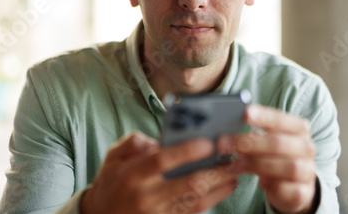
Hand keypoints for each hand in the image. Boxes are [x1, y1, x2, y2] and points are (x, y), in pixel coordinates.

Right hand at [81, 131, 238, 213]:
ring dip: (219, 186)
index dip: (186, 151)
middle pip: (187, 184)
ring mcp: (157, 213)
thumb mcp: (113, 156)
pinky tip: (225, 186)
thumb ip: (133, 142)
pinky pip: (193, 213)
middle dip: (214, 171)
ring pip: (196, 201)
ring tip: (235, 170)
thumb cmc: (111, 181)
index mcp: (132, 174)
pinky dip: (213, 199)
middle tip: (233, 157)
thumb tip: (157, 140)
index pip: (162, 161)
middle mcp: (146, 196)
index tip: (207, 142)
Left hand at [218, 105, 316, 213]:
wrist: (293, 184)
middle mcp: (306, 147)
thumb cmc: (274, 156)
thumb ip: (254, 133)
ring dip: (255, 164)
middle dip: (248, 143)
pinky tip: (259, 182)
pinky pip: (286, 189)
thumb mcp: (266, 141)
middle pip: (278, 143)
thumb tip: (226, 129)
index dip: (263, 116)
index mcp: (299, 128)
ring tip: (234, 164)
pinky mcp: (303, 192)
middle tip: (223, 143)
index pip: (281, 119)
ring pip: (285, 166)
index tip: (244, 113)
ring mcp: (307, 170)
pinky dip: (271, 186)